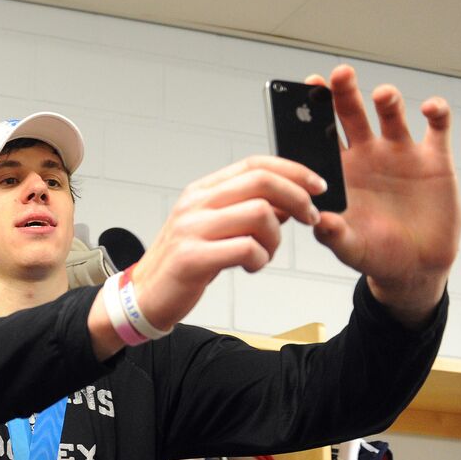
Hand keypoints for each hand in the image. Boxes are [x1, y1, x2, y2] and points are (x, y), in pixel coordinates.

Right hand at [125, 156, 325, 331]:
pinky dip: (261, 259)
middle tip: (310, 218)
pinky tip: (252, 266)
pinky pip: (247, 249)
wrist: (144, 295)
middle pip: (261, 182)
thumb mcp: (211, 228)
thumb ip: (244, 211)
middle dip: (297, 199)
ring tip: (266, 253)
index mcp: (201, 192)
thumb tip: (287, 201)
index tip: (317, 186)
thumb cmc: (182, 262)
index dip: (293, 171)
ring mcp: (192, 230)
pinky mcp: (193, 258)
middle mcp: (195, 205)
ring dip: (276, 237)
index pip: (254, 164)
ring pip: (259, 214)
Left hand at [305, 65, 459, 324]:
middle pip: (351, 115)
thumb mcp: (350, 248)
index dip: (312, 114)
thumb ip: (333, 235)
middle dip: (343, 93)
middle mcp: (367, 155)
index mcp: (339, 171)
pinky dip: (436, 112)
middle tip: (338, 74)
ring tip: (383, 96)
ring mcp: (400, 154)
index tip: (306, 91)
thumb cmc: (375, 254)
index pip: (320, 136)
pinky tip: (430, 108)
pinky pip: (437, 127)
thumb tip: (318, 221)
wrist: (415, 265)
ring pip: (391, 114)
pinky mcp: (434, 159)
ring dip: (387, 100)